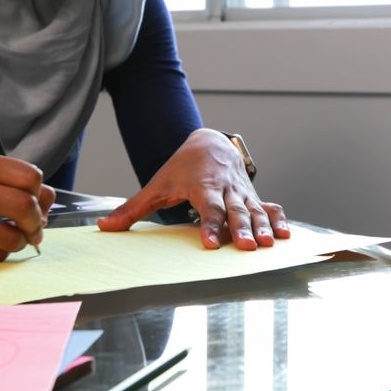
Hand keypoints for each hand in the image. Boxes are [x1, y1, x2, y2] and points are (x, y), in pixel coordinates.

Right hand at [0, 151, 54, 260]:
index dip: (40, 192)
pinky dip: (1, 252)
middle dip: (36, 221)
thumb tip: (48, 200)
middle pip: (23, 206)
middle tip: (34, 228)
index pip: (29, 176)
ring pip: (10, 238)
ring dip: (20, 241)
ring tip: (15, 237)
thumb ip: (14, 179)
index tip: (35, 200)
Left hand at [97, 128, 289, 248]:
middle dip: (242, 229)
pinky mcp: (254, 197)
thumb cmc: (182, 167)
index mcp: (202, 186)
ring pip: (255, 211)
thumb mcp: (157, 184)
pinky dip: (280, 220)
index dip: (209, 225)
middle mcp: (226, 189)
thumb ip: (133, 208)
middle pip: (235, 211)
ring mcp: (243, 194)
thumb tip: (104, 227)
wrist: (210, 143)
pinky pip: (270, 208)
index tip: (208, 243)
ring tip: (269, 245)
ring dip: (263, 228)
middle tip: (248, 247)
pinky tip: (285, 237)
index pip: (207, 207)